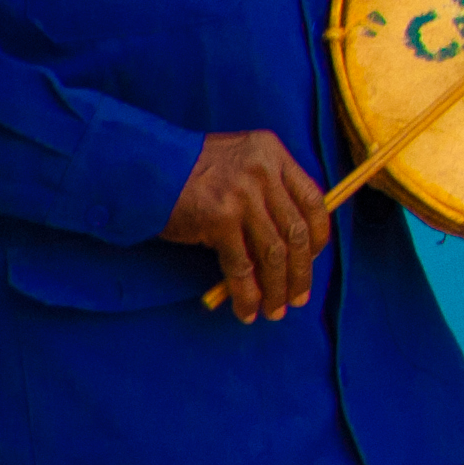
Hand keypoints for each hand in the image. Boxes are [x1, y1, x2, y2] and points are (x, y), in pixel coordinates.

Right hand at [168, 128, 331, 321]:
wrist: (144, 169)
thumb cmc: (190, 170)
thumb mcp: (239, 162)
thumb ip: (268, 186)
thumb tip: (294, 239)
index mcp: (273, 153)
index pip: (313, 199)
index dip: (319, 235)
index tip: (315, 258)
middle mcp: (264, 172)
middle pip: (296, 231)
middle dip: (301, 272)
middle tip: (299, 298)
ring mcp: (243, 196)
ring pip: (273, 253)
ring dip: (276, 289)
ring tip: (275, 311)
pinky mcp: (220, 219)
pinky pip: (241, 266)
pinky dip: (246, 293)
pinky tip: (247, 309)